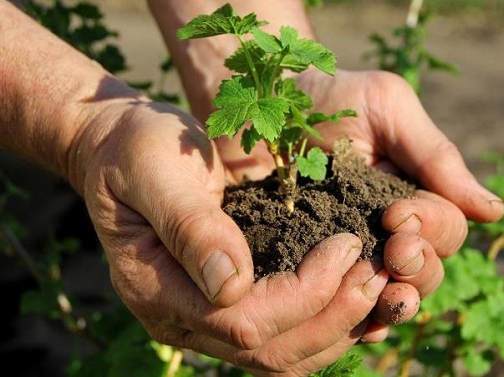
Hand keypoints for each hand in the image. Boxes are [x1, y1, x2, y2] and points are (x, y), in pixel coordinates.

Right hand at [74, 97, 389, 374]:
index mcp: (156, 287)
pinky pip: (281, 336)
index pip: (242, 320)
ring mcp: (203, 317)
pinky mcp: (226, 304)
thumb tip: (231, 284)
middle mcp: (181, 317)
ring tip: (378, 285)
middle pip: (268, 351)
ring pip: (280, 356)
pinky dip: (323, 323)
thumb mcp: (156, 170)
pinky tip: (354, 294)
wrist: (124, 149)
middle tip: (378, 273)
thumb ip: (190, 226)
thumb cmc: (137, 149)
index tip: (346, 246)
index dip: (303, 293)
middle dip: (332, 316)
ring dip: (336, 328)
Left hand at [212, 69, 503, 331]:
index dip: (432, 228)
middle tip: (393, 249)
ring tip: (384, 293)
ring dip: (396, 300)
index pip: (445, 230)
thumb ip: (436, 156)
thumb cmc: (328, 98)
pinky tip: (360, 324)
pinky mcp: (311, 268)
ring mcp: (350, 253)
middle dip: (418, 266)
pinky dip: (359, 320)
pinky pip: (345, 308)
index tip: (396, 212)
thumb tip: (493, 212)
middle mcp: (387, 231)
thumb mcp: (386, 107)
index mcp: (413, 195)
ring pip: (391, 296)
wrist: (259, 104)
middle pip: (425, 271)